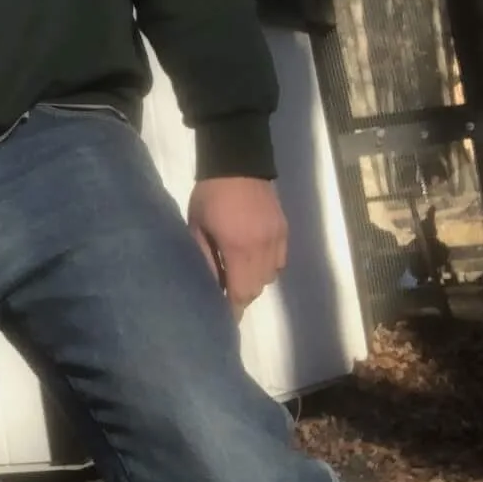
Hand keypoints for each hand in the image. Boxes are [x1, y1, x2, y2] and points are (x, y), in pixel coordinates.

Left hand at [187, 177, 287, 320]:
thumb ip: (203, 257)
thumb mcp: (197, 226)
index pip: (240, 291)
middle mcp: (263, 248)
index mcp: (238, 249)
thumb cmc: (210, 195)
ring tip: (238, 276)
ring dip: (254, 281)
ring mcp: (277, 239)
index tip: (224, 318)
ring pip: (270, 277)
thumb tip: (208, 285)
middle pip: (256, 288)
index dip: (233, 308)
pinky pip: (280, 261)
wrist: (238, 162)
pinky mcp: (285, 230)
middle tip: (226, 295)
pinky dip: (267, 267)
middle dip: (241, 296)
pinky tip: (253, 260)